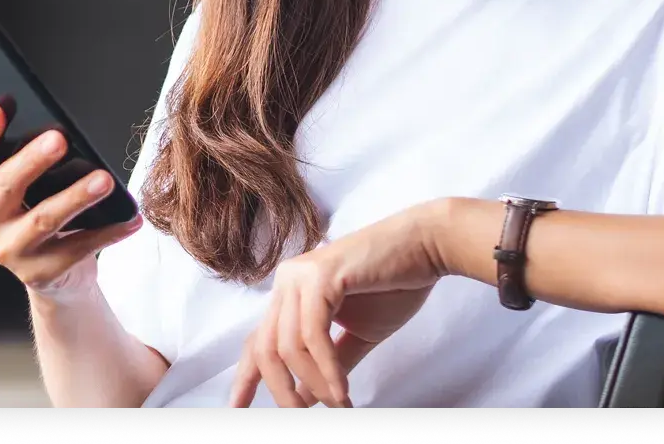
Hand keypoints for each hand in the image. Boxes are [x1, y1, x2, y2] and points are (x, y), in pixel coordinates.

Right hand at [0, 103, 143, 298]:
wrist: (55, 277)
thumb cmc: (40, 217)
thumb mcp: (26, 191)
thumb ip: (30, 165)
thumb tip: (60, 131)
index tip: (1, 108)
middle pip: (4, 186)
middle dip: (31, 161)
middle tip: (58, 138)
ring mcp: (11, 250)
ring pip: (43, 219)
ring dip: (76, 197)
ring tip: (104, 179)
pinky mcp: (40, 272)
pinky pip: (78, 248)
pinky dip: (108, 232)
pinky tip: (129, 218)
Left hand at [228, 200, 450, 407]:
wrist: (427, 246)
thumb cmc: (395, 286)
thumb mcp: (357, 334)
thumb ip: (329, 363)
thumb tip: (307, 397)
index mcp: (290, 293)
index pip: (258, 340)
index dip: (246, 377)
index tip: (237, 407)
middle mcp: (287, 281)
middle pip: (265, 348)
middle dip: (281, 390)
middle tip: (300, 417)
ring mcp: (300, 276)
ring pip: (287, 345)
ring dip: (314, 383)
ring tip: (339, 404)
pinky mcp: (320, 275)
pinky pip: (313, 333)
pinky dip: (326, 368)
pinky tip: (342, 391)